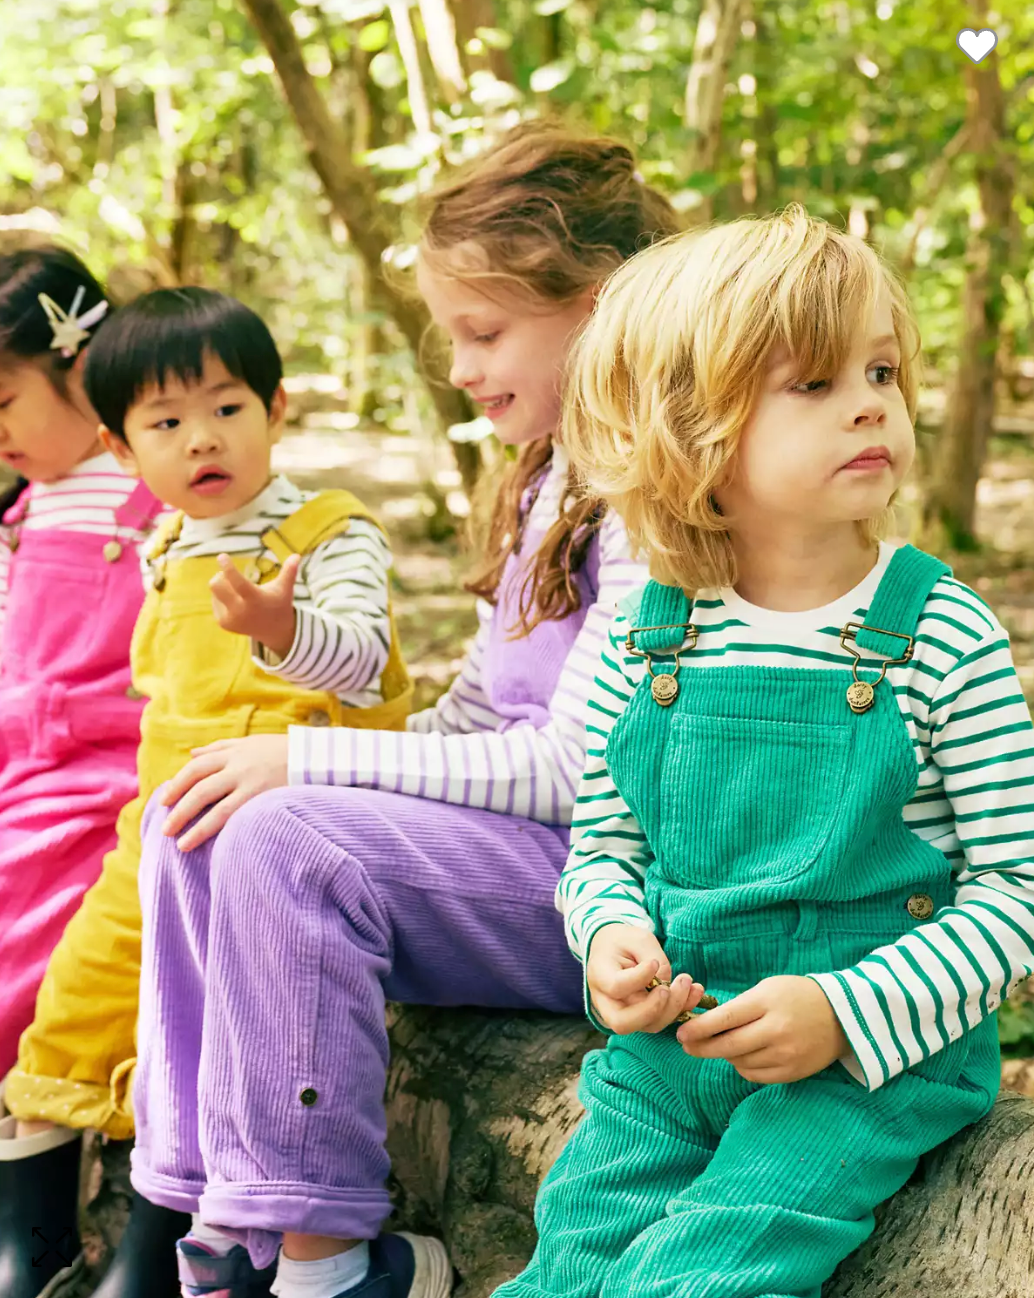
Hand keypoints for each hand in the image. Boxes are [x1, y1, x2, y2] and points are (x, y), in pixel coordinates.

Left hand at [159, 734, 289, 850]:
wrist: (319, 757)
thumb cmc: (283, 751)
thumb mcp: (251, 743)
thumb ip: (220, 748)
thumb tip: (191, 754)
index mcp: (234, 752)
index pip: (196, 767)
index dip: (177, 784)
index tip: (165, 800)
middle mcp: (239, 765)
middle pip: (199, 787)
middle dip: (179, 809)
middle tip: (165, 828)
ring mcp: (251, 782)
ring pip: (214, 805)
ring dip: (193, 826)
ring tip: (180, 845)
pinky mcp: (264, 798)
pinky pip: (234, 816)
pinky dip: (216, 829)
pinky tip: (207, 842)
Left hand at [210, 553, 300, 658]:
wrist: (274, 631)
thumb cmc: (279, 603)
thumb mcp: (285, 588)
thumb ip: (289, 572)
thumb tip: (297, 555)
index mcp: (255, 599)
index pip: (237, 582)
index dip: (228, 568)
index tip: (222, 556)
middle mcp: (240, 611)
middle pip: (216, 585)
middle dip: (221, 575)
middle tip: (230, 576)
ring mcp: (230, 619)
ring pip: (215, 592)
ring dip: (224, 586)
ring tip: (239, 593)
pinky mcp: (223, 623)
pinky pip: (215, 601)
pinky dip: (222, 598)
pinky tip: (236, 604)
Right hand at [586, 924, 708, 1034]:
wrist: (614, 949)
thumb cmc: (623, 941)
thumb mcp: (637, 938)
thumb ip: (653, 959)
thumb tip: (668, 984)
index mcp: (599, 976)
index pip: (617, 987)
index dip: (639, 978)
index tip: (653, 962)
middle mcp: (606, 1002)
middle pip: (624, 1022)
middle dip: (654, 1009)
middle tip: (669, 988)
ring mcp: (623, 1013)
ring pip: (647, 1025)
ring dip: (674, 1009)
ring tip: (690, 984)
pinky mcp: (641, 1017)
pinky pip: (661, 1020)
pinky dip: (681, 1009)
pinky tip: (696, 992)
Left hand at [676, 975, 849, 1083]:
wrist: (843, 1015)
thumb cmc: (798, 995)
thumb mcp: (768, 989)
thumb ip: (740, 1006)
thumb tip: (707, 1024)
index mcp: (767, 1003)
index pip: (725, 1018)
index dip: (699, 1028)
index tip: (681, 1032)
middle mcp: (776, 1031)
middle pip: (728, 1045)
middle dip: (701, 1047)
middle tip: (686, 1046)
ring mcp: (785, 1054)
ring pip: (739, 1062)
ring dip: (724, 1055)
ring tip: (720, 1045)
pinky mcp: (792, 1073)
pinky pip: (755, 1075)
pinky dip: (743, 1066)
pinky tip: (742, 1056)